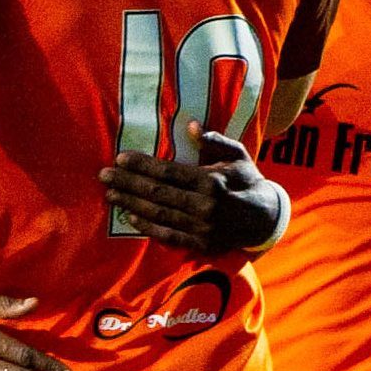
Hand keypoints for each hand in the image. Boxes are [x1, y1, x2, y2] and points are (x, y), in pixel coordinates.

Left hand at [98, 121, 282, 254]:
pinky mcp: (200, 245)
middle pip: (157, 194)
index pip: (168, 172)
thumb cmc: (248, 180)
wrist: (266, 220)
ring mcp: (202, 229)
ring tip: (109, 194)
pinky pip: (168, 237)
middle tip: (103, 175)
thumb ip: (216, 140)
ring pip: (158, 215)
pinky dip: (146, 228)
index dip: (142, 164)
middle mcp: (205, 207)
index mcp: (212, 181)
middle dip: (127, 183)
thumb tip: (191, 126)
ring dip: (130, 205)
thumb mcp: (239, 155)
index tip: (120, 157)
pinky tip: (128, 218)